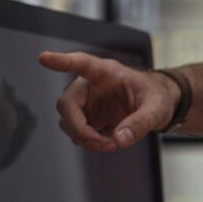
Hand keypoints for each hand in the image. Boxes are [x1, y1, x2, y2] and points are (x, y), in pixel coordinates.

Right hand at [39, 51, 176, 150]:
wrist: (158, 105)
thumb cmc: (157, 97)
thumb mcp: (156, 109)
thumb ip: (140, 123)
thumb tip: (119, 140)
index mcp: (107, 73)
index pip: (81, 63)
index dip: (62, 61)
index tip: (44, 58)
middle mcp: (91, 85)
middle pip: (66, 104)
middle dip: (79, 128)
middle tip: (105, 143)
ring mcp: (87, 102)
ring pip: (67, 121)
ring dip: (84, 138)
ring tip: (111, 144)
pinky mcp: (88, 117)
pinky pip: (76, 131)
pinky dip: (88, 142)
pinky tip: (108, 142)